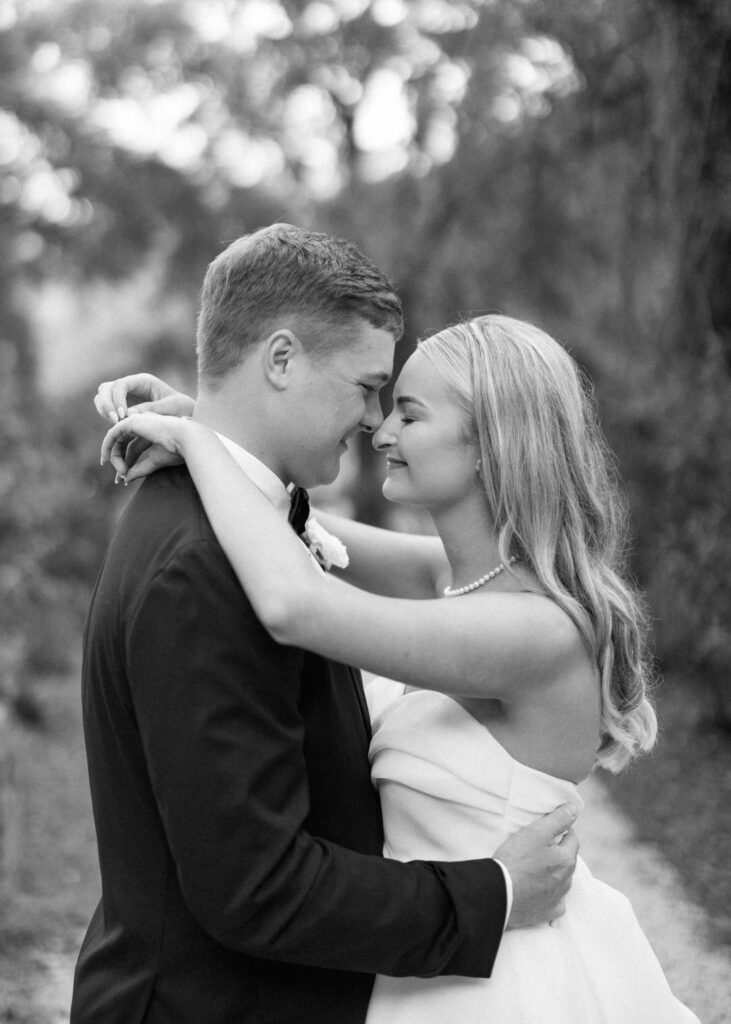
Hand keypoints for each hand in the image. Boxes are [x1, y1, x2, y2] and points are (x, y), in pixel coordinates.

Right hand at [94, 372, 194, 422]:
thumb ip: (151, 410)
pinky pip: (106, 408)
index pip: (121, 385)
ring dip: (104, 410)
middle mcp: (132, 386)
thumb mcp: (172, 408)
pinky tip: (118, 427)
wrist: (187, 416)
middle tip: (115, 421)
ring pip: (102, 397)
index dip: (117, 399)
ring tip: (116, 424)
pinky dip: (106, 416)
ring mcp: (125, 396)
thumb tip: (128, 414)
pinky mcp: (123, 407)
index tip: (122, 416)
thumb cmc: (183, 409)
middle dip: (106, 404)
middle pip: (106, 388)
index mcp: (143, 381)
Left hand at [101, 412, 194, 482]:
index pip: (132, 448)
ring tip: (121, 472)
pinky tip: (106, 459)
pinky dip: (107, 447)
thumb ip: (140, 469)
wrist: (185, 439)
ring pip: (116, 440)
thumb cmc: (177, 449)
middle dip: (118, 461)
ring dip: (114, 458)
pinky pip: (112, 435)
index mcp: (150, 432)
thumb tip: (126, 479)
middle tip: (121, 476)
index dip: (126, 462)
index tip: (123, 477)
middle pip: (122, 444)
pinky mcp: (130, 422)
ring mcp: (136, 421)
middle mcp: (142, 425)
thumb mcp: (155, 461)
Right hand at [494, 803, 578, 928]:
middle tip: (539, 845)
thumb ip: (558, 819)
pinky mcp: (547, 912)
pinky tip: (539, 890)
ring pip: (561, 880)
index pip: (572, 839)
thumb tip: (574, 808)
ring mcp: (558, 898)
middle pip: (567, 860)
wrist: (499, 894)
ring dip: (554, 872)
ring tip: (535, 866)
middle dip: (558, 851)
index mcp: (566, 860)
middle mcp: (566, 881)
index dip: (562, 830)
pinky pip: (555, 902)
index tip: (549, 828)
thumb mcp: (536, 833)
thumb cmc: (516, 860)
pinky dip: (550, 895)